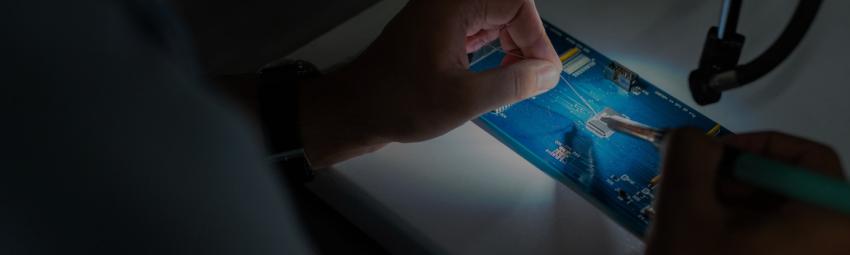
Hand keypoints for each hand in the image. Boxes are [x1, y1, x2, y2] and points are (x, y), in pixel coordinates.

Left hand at [298, 0, 562, 167]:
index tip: (542, 72)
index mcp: (453, 4)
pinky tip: (495, 75)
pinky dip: (494, 50)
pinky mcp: (437, 30)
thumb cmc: (397, 101)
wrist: (355, 109)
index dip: (536, 39)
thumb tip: (547, 73)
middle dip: (526, 41)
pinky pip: (478, 28)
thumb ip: (512, 82)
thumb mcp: (463, 99)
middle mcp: (447, 2)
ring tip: (515, 80)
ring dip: (512, 46)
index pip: (516, 4)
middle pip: (508, 7)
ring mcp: (441, 15)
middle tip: (531, 76)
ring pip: (495, 18)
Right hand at [645, 128, 849, 254]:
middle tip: (693, 192)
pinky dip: (747, 236)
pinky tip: (712, 244)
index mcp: (829, 220)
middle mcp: (838, 242)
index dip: (751, 147)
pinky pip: (783, 245)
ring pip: (785, 218)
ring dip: (737, 210)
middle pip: (793, 188)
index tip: (709, 158)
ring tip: (696, 223)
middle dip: (736, 183)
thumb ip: (688, 155)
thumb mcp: (684, 211)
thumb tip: (692, 137)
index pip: (803, 156)